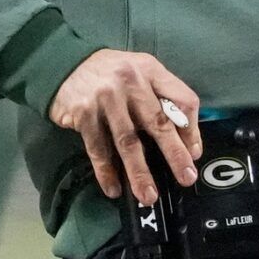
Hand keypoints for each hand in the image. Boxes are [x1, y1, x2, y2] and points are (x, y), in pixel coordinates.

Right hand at [47, 49, 203, 206]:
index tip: (194, 155)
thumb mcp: (141, 72)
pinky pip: (98, 148)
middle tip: (186, 178)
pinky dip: (106, 171)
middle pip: (159, 122)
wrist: (64, 62)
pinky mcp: (84, 112)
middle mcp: (132, 81)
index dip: (191, 129)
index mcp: (151, 70)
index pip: (182, 99)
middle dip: (174, 154)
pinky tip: (113, 188)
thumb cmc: (111, 73)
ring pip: (128, 141)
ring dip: (139, 172)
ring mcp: (106, 97)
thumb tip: (186, 140)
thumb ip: (162, 96)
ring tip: (148, 196)